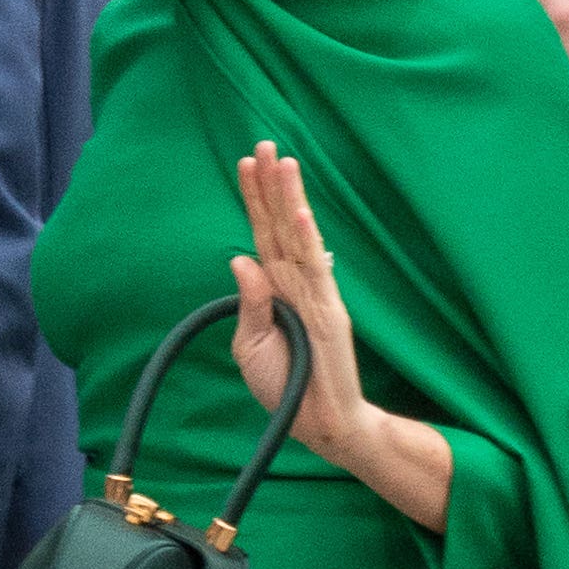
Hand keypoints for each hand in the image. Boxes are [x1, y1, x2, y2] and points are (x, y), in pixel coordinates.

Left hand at [229, 142, 373, 465]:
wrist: (321, 424)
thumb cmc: (286, 386)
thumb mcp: (251, 346)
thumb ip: (249, 303)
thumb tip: (239, 259)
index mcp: (277, 289)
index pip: (263, 234)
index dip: (254, 199)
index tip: (245, 163)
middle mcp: (297, 283)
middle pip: (280, 224)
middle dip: (272, 185)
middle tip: (263, 144)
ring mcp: (315, 294)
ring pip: (298, 237)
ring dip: (290, 200)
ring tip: (283, 163)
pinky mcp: (329, 311)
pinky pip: (316, 271)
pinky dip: (308, 241)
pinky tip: (301, 214)